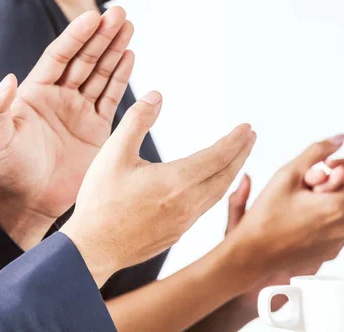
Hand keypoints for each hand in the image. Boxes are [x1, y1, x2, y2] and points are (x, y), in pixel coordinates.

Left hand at [0, 7, 134, 247]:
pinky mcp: (97, 128)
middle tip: (119, 14)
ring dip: (115, 50)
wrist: (30, 201)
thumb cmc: (9, 169)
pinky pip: (111, 97)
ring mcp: (79, 110)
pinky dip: (121, 77)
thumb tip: (8, 78)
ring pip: (101, 73)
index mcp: (35, 92)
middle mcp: (59, 96)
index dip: (76, 36)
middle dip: (101, 36)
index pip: (59, 56)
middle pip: (84, 59)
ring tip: (128, 26)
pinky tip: (130, 56)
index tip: (93, 17)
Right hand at [61, 92, 256, 286]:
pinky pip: (205, 208)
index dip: (234, 140)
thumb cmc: (100, 201)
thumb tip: (157, 96)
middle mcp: (187, 204)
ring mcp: (183, 223)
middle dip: (241, 154)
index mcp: (175, 182)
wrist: (92, 248)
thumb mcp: (113, 153)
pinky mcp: (176, 234)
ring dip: (231, 173)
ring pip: (217, 194)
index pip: (217, 156)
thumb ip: (137, 121)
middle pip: (225, 176)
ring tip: (237, 158)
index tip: (247, 127)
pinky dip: (216, 191)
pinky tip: (210, 185)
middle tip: (251, 137)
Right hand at [224, 136, 343, 302]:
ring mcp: (337, 242)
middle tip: (312, 181)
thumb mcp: (286, 174)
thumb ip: (315, 151)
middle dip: (341, 181)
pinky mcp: (329, 252)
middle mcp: (343, 227)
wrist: (251, 256)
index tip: (326, 166)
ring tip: (305, 198)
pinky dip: (329, 215)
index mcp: (336, 207)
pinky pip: (342, 228)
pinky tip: (303, 214)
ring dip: (336, 198)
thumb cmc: (263, 219)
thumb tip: (338, 139)